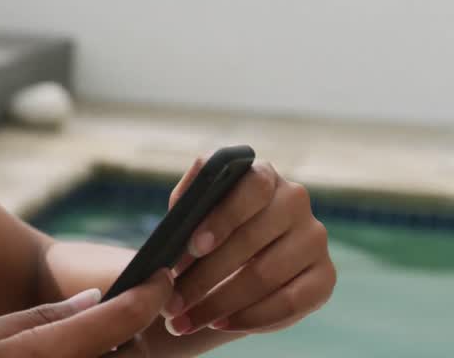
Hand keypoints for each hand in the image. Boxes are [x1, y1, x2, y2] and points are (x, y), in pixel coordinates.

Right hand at [0, 269, 172, 357]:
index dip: (151, 294)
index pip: (124, 319)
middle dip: (131, 334)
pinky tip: (80, 357)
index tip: (161, 278)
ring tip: (90, 345)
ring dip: (119, 356)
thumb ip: (44, 317)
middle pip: (136, 354)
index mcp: (50, 353)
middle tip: (113, 320)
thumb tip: (96, 299)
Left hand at [161, 156, 336, 336]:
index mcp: (262, 174)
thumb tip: (177, 228)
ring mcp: (314, 238)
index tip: (194, 246)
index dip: (222, 217)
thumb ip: (187, 207)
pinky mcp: (325, 276)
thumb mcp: (193, 211)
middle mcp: (294, 200)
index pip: (252, 188)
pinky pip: (290, 302)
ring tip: (186, 320)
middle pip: (252, 239)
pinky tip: (221, 323)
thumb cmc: (208, 229)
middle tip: (173, 301)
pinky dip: (250, 317)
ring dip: (220, 303)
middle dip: (205, 275)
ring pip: (266, 275)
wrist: (236, 260)